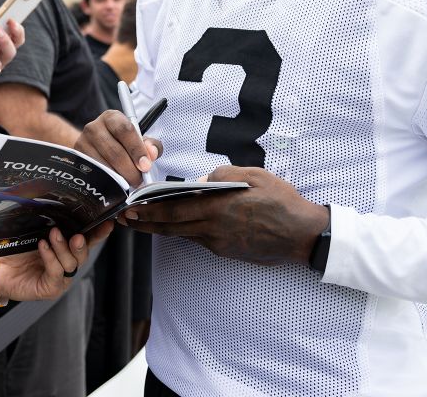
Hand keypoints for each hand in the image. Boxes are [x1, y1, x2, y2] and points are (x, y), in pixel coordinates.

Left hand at [0, 222, 112, 301]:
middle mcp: (66, 264)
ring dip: (63, 248)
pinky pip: (56, 273)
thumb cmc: (14, 248)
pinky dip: (51, 258)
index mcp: (66, 249)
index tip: (107, 223)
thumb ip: (47, 220)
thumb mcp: (33, 230)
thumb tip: (55, 199)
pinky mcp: (49, 289)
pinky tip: (43, 247)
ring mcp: (60, 278)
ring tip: (53, 235)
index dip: (98, 233)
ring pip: (71, 264)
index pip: (88, 240)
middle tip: (77, 235)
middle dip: (82, 244)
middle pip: (83, 254)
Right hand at [74, 110, 161, 186]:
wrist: (95, 145)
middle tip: (139, 180)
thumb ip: (150, 145)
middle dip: (130, 170)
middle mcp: (94, 127)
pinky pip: (95, 174)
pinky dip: (108, 181)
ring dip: (120, 178)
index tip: (146, 165)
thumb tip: (152, 154)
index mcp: (112, 117)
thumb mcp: (137, 139)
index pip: (125, 130)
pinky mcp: (77, 158)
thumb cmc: (120, 142)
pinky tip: (116, 183)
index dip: (136, 149)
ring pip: (104, 165)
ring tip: (129, 182)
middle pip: (114, 152)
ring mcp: (82, 142)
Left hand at [118, 166, 327, 266]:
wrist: (302, 235)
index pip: (173, 210)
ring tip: (143, 222)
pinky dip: (185, 231)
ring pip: (183, 234)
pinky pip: (200, 239)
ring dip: (161, 229)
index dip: (148, 211)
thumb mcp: (254, 175)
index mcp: (217, 207)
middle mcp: (213, 228)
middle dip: (145, 223)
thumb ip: (224, 174)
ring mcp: (219, 243)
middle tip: (125, 219)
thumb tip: (201, 179)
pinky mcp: (226, 251)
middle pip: (171, 226)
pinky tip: (177, 225)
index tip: (130, 208)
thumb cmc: (281, 201)